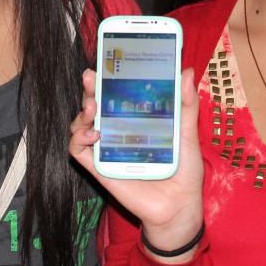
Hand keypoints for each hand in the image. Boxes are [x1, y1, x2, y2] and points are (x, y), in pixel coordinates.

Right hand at [69, 68, 204, 259]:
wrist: (179, 207)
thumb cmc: (184, 171)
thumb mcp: (187, 133)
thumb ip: (186, 105)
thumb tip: (185, 71)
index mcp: (136, 120)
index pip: (117, 93)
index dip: (109, 76)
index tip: (107, 58)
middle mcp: (118, 131)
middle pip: (96, 103)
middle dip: (90, 87)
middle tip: (91, 75)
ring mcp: (106, 149)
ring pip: (81, 123)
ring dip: (82, 111)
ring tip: (93, 106)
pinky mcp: (99, 168)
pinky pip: (78, 150)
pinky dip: (79, 138)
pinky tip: (94, 133)